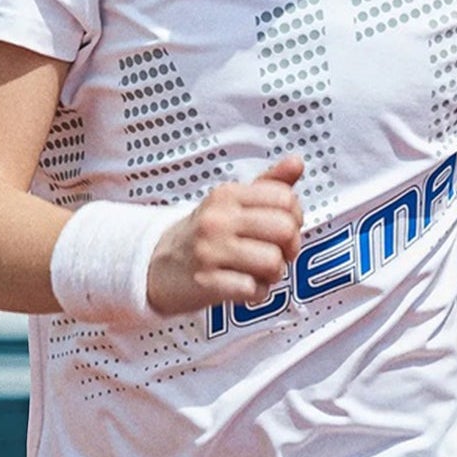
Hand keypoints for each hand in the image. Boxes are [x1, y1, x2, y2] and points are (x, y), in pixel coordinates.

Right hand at [146, 155, 305, 313]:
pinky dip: (256, 293)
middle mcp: (217, 219)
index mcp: (227, 195)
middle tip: (276, 253)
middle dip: (290, 247)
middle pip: (285, 229)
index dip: (295, 217)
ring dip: (273, 274)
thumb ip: (269, 184)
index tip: (282, 229)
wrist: (159, 267)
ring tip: (257, 272)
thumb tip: (297, 162)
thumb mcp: (232, 203)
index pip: (285, 199)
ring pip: (273, 262)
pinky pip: (254, 290)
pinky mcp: (207, 282)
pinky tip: (244, 286)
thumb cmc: (205, 235)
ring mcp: (210, 251)